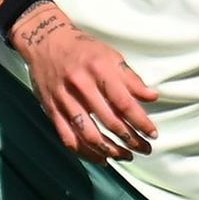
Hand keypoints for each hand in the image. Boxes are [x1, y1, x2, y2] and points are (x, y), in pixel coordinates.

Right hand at [14, 8, 156, 161]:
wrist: (45, 41)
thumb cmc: (83, 49)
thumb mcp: (110, 55)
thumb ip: (130, 78)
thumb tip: (152, 97)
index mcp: (99, 70)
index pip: (124, 103)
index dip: (141, 122)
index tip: (153, 134)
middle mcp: (81, 86)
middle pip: (109, 122)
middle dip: (130, 140)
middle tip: (144, 149)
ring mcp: (64, 100)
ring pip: (88, 134)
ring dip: (110, 150)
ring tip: (125, 156)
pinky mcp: (51, 109)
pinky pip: (68, 137)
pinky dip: (85, 152)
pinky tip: (100, 158)